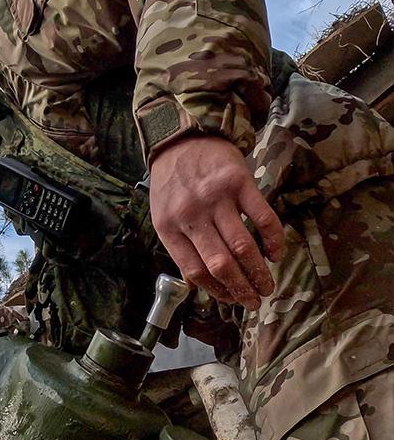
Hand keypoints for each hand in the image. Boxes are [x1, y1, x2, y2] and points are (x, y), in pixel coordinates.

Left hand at [149, 135, 285, 308]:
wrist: (180, 138)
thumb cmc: (172, 182)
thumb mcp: (162, 215)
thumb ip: (179, 245)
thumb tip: (200, 283)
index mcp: (169, 227)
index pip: (194, 270)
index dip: (216, 291)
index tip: (231, 300)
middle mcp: (191, 215)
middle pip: (221, 263)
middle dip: (242, 289)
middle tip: (255, 301)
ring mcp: (216, 198)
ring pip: (242, 246)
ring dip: (259, 272)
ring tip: (268, 286)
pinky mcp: (239, 182)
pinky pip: (263, 218)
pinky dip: (274, 240)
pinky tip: (276, 254)